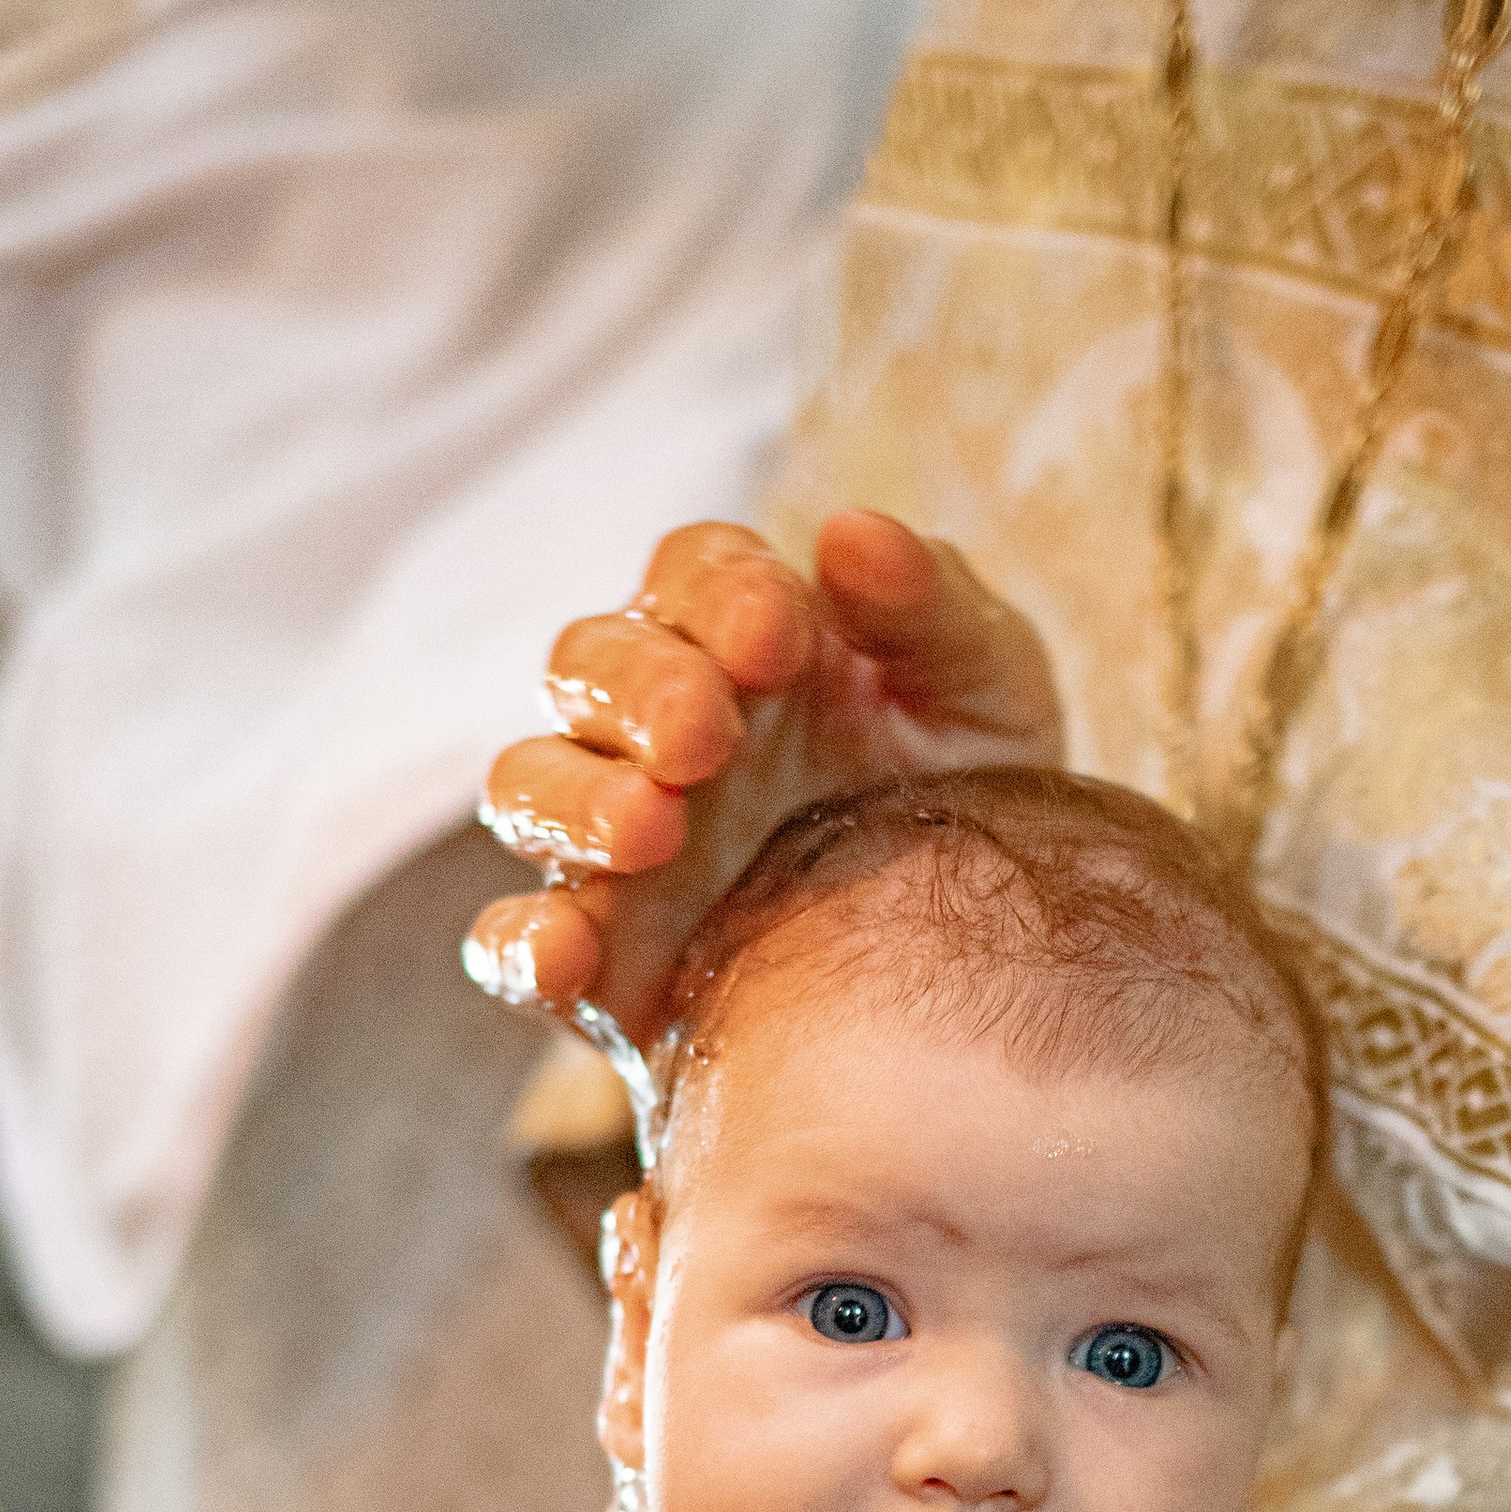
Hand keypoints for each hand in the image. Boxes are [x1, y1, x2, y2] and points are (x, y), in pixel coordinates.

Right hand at [470, 507, 1059, 1038]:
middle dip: (639, 689)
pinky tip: (568, 954)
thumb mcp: (988, 694)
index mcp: (744, 642)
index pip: (691, 575)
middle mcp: (660, 731)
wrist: (994, 977)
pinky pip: (517, 947)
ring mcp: (619, 848)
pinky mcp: (603, 967)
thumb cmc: (973, 802)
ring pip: (530, 787)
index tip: (778, 633)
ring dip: (574, 800)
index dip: (717, 592)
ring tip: (651, 829)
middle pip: (590, 665)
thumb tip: (851, 534)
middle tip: (706, 732)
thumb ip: (931, 610)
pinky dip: (524, 945)